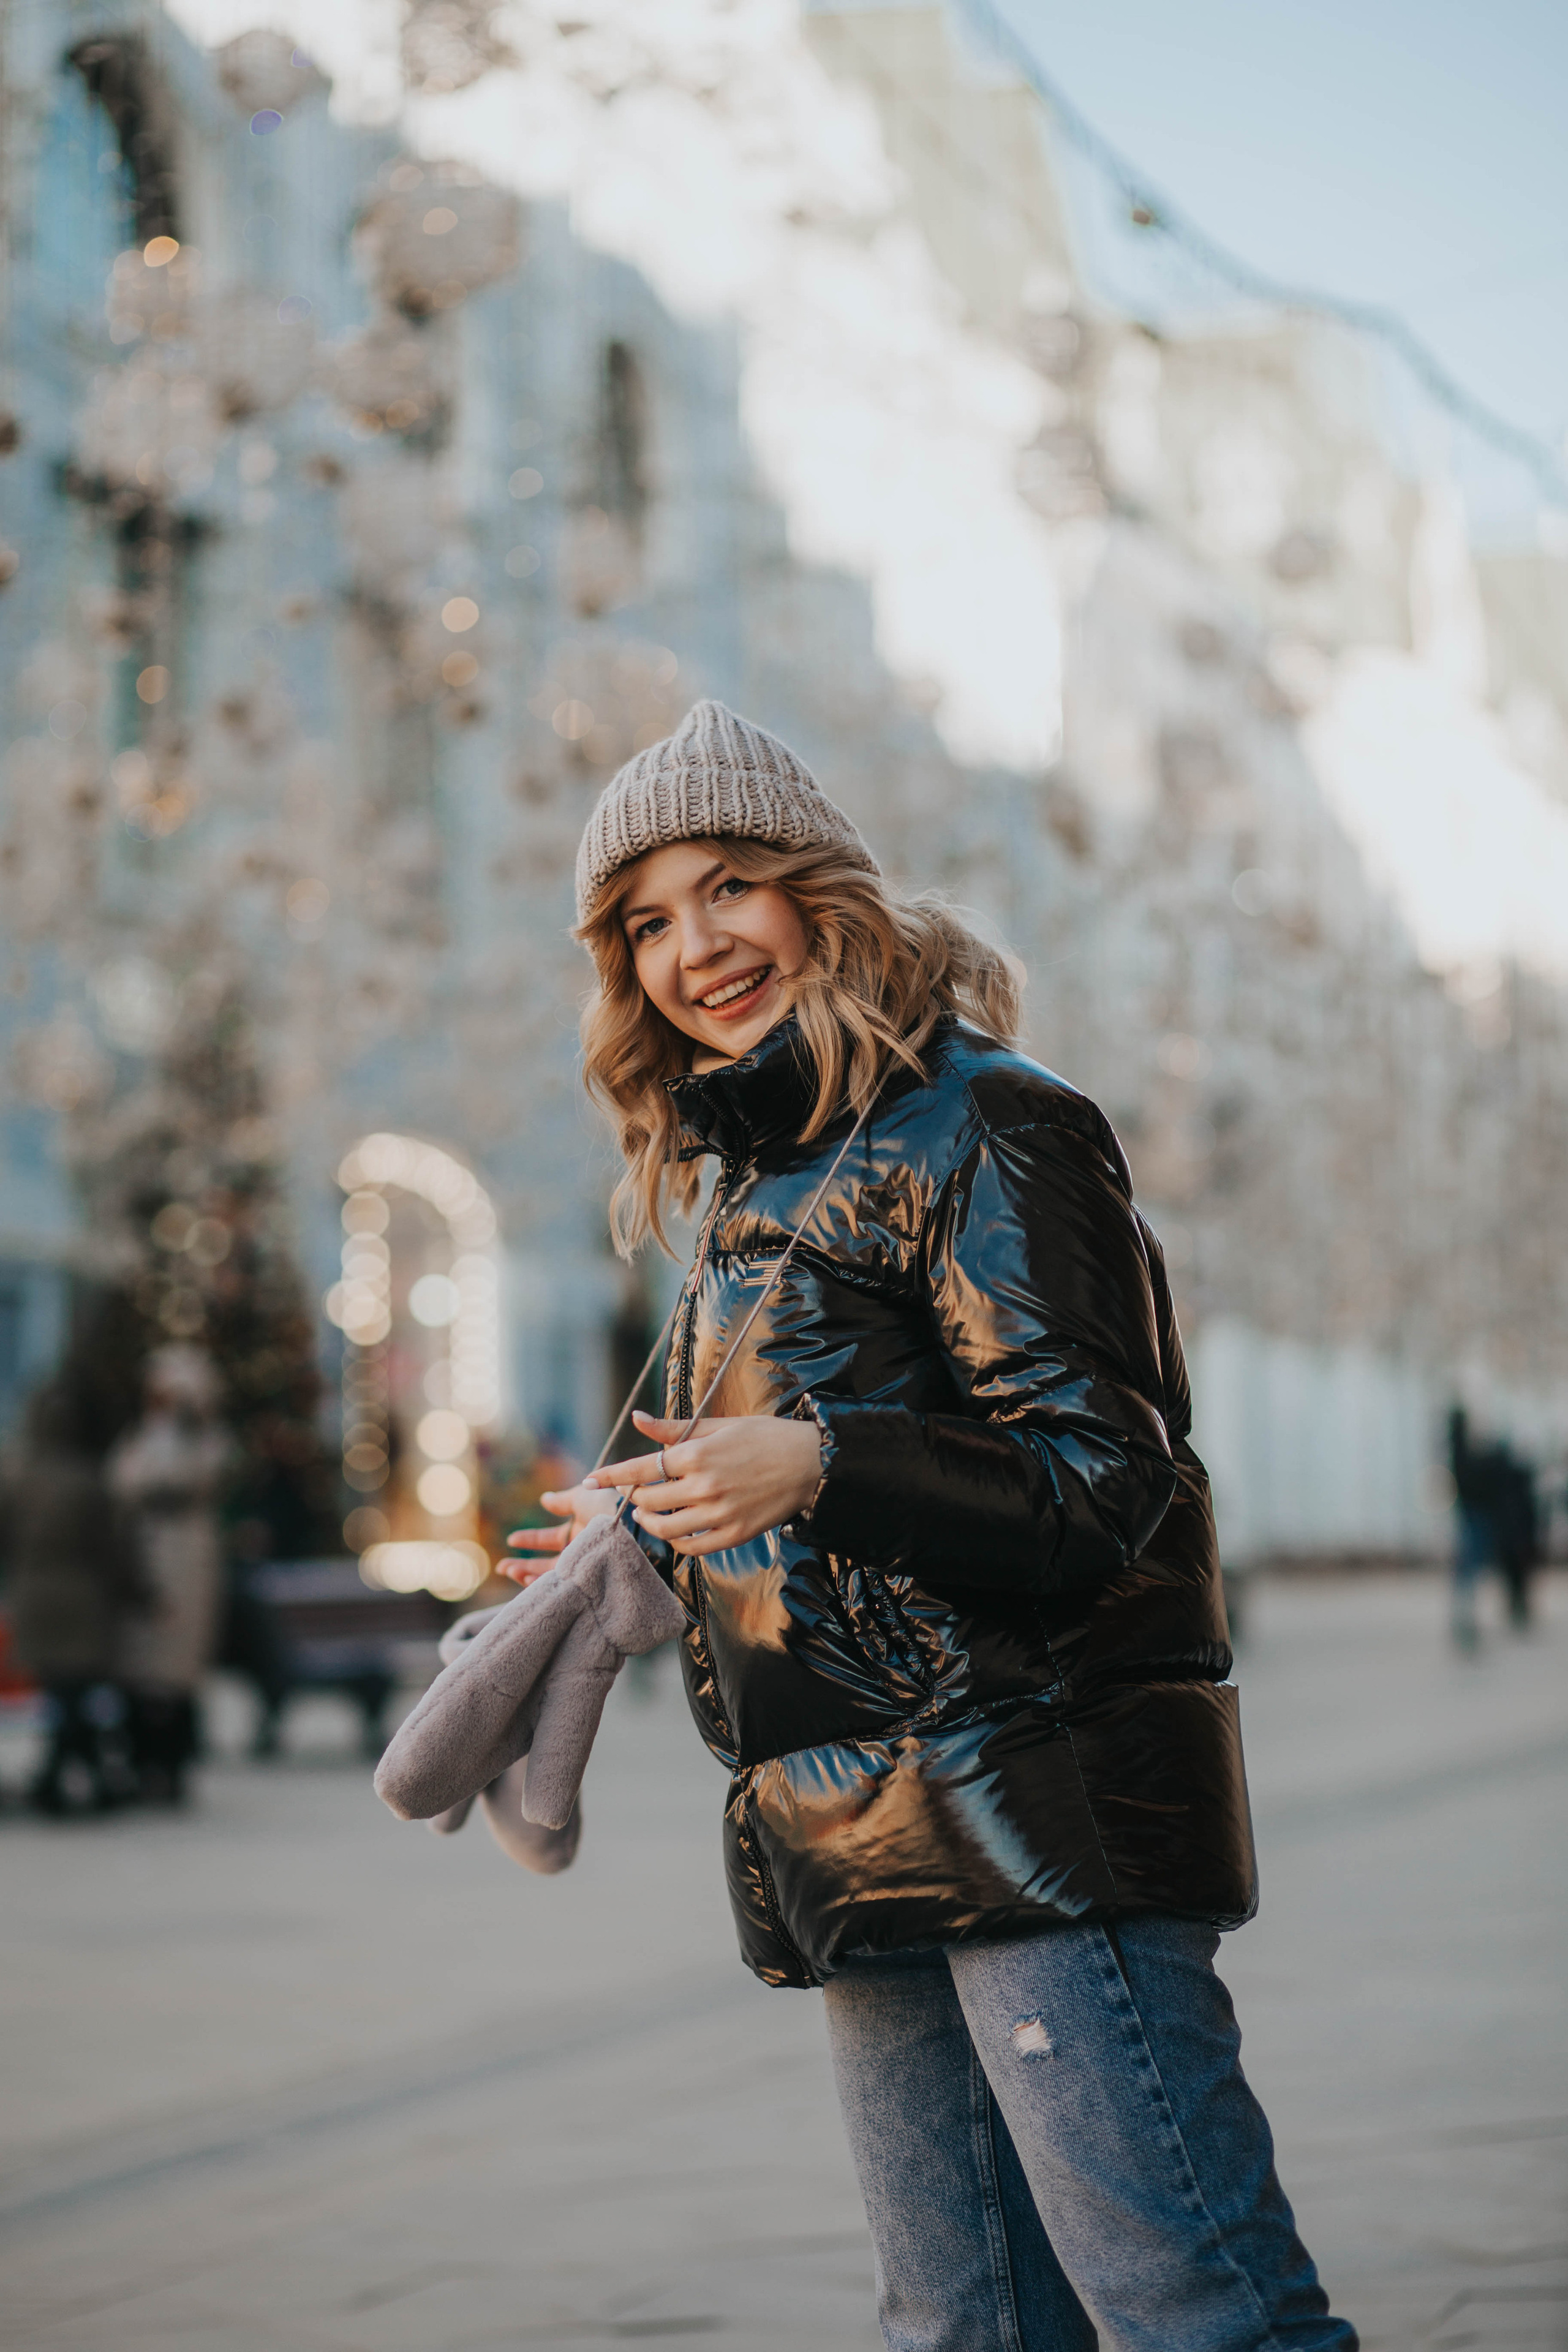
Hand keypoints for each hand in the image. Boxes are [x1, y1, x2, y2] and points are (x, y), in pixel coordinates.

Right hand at [503, 1482, 616, 1585]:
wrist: (632, 1527)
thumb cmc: (610, 1506)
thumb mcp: (584, 1497)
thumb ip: (563, 1501)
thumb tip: (544, 1499)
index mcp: (581, 1533)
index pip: (551, 1540)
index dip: (531, 1539)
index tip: (512, 1540)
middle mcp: (582, 1554)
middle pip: (548, 1564)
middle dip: (524, 1565)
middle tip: (503, 1568)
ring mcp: (585, 1570)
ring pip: (553, 1579)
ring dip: (528, 1576)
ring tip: (511, 1572)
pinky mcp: (587, 1584)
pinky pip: (563, 1591)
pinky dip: (545, 1587)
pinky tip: (529, 1582)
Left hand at [585, 1408, 822, 1556]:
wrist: (811, 1463)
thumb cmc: (765, 1437)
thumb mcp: (719, 1425)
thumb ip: (674, 1430)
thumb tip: (637, 1421)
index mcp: (697, 1454)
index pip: (640, 1469)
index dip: (610, 1476)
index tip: (587, 1481)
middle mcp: (704, 1486)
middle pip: (648, 1500)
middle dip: (633, 1497)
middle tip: (633, 1494)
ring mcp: (719, 1514)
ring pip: (665, 1529)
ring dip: (648, 1522)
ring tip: (647, 1514)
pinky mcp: (734, 1535)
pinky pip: (691, 1547)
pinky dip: (676, 1542)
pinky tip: (675, 1531)